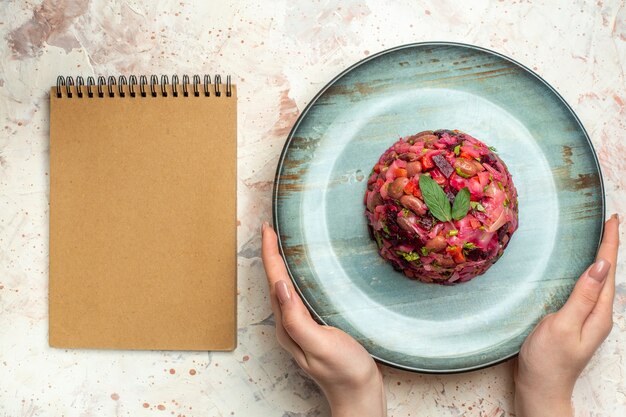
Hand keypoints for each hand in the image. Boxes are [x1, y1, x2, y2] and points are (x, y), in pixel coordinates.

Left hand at [261, 222, 385, 416]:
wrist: (360, 395)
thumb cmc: (344, 371)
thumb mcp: (320, 344)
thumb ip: (296, 318)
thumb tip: (279, 285)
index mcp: (287, 324)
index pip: (274, 281)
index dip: (270, 253)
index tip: (268, 228)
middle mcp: (289, 324)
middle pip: (274, 282)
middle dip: (271, 254)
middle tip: (272, 228)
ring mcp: (300, 327)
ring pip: (284, 288)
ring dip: (280, 264)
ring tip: (282, 242)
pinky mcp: (313, 327)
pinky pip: (298, 296)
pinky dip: (295, 277)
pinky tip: (302, 272)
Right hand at [514, 214, 619, 416]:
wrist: (541, 387)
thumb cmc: (548, 360)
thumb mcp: (563, 325)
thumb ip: (582, 296)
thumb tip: (600, 266)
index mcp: (599, 313)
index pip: (607, 270)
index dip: (610, 243)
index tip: (613, 219)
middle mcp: (599, 314)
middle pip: (607, 273)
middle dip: (610, 245)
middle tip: (610, 221)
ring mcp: (588, 318)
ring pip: (599, 280)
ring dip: (601, 257)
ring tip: (602, 237)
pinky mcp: (576, 321)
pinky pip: (588, 290)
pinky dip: (589, 272)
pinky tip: (584, 269)